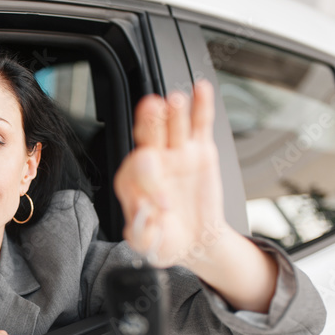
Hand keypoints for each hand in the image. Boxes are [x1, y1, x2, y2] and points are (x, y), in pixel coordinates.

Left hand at [114, 80, 278, 312]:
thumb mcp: (149, 245)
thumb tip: (144, 213)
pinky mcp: (200, 150)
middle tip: (153, 109)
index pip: (137, 171)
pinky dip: (201, 106)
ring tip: (175, 100)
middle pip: (148, 135)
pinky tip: (200, 89)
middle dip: (149, 122)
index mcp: (132, 183)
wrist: (195, 242)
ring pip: (173, 125)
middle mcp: (152, 161)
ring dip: (173, 111)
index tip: (164, 206)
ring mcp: (176, 153)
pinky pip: (200, 124)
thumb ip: (142, 232)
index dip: (149, 184)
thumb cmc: (166, 240)